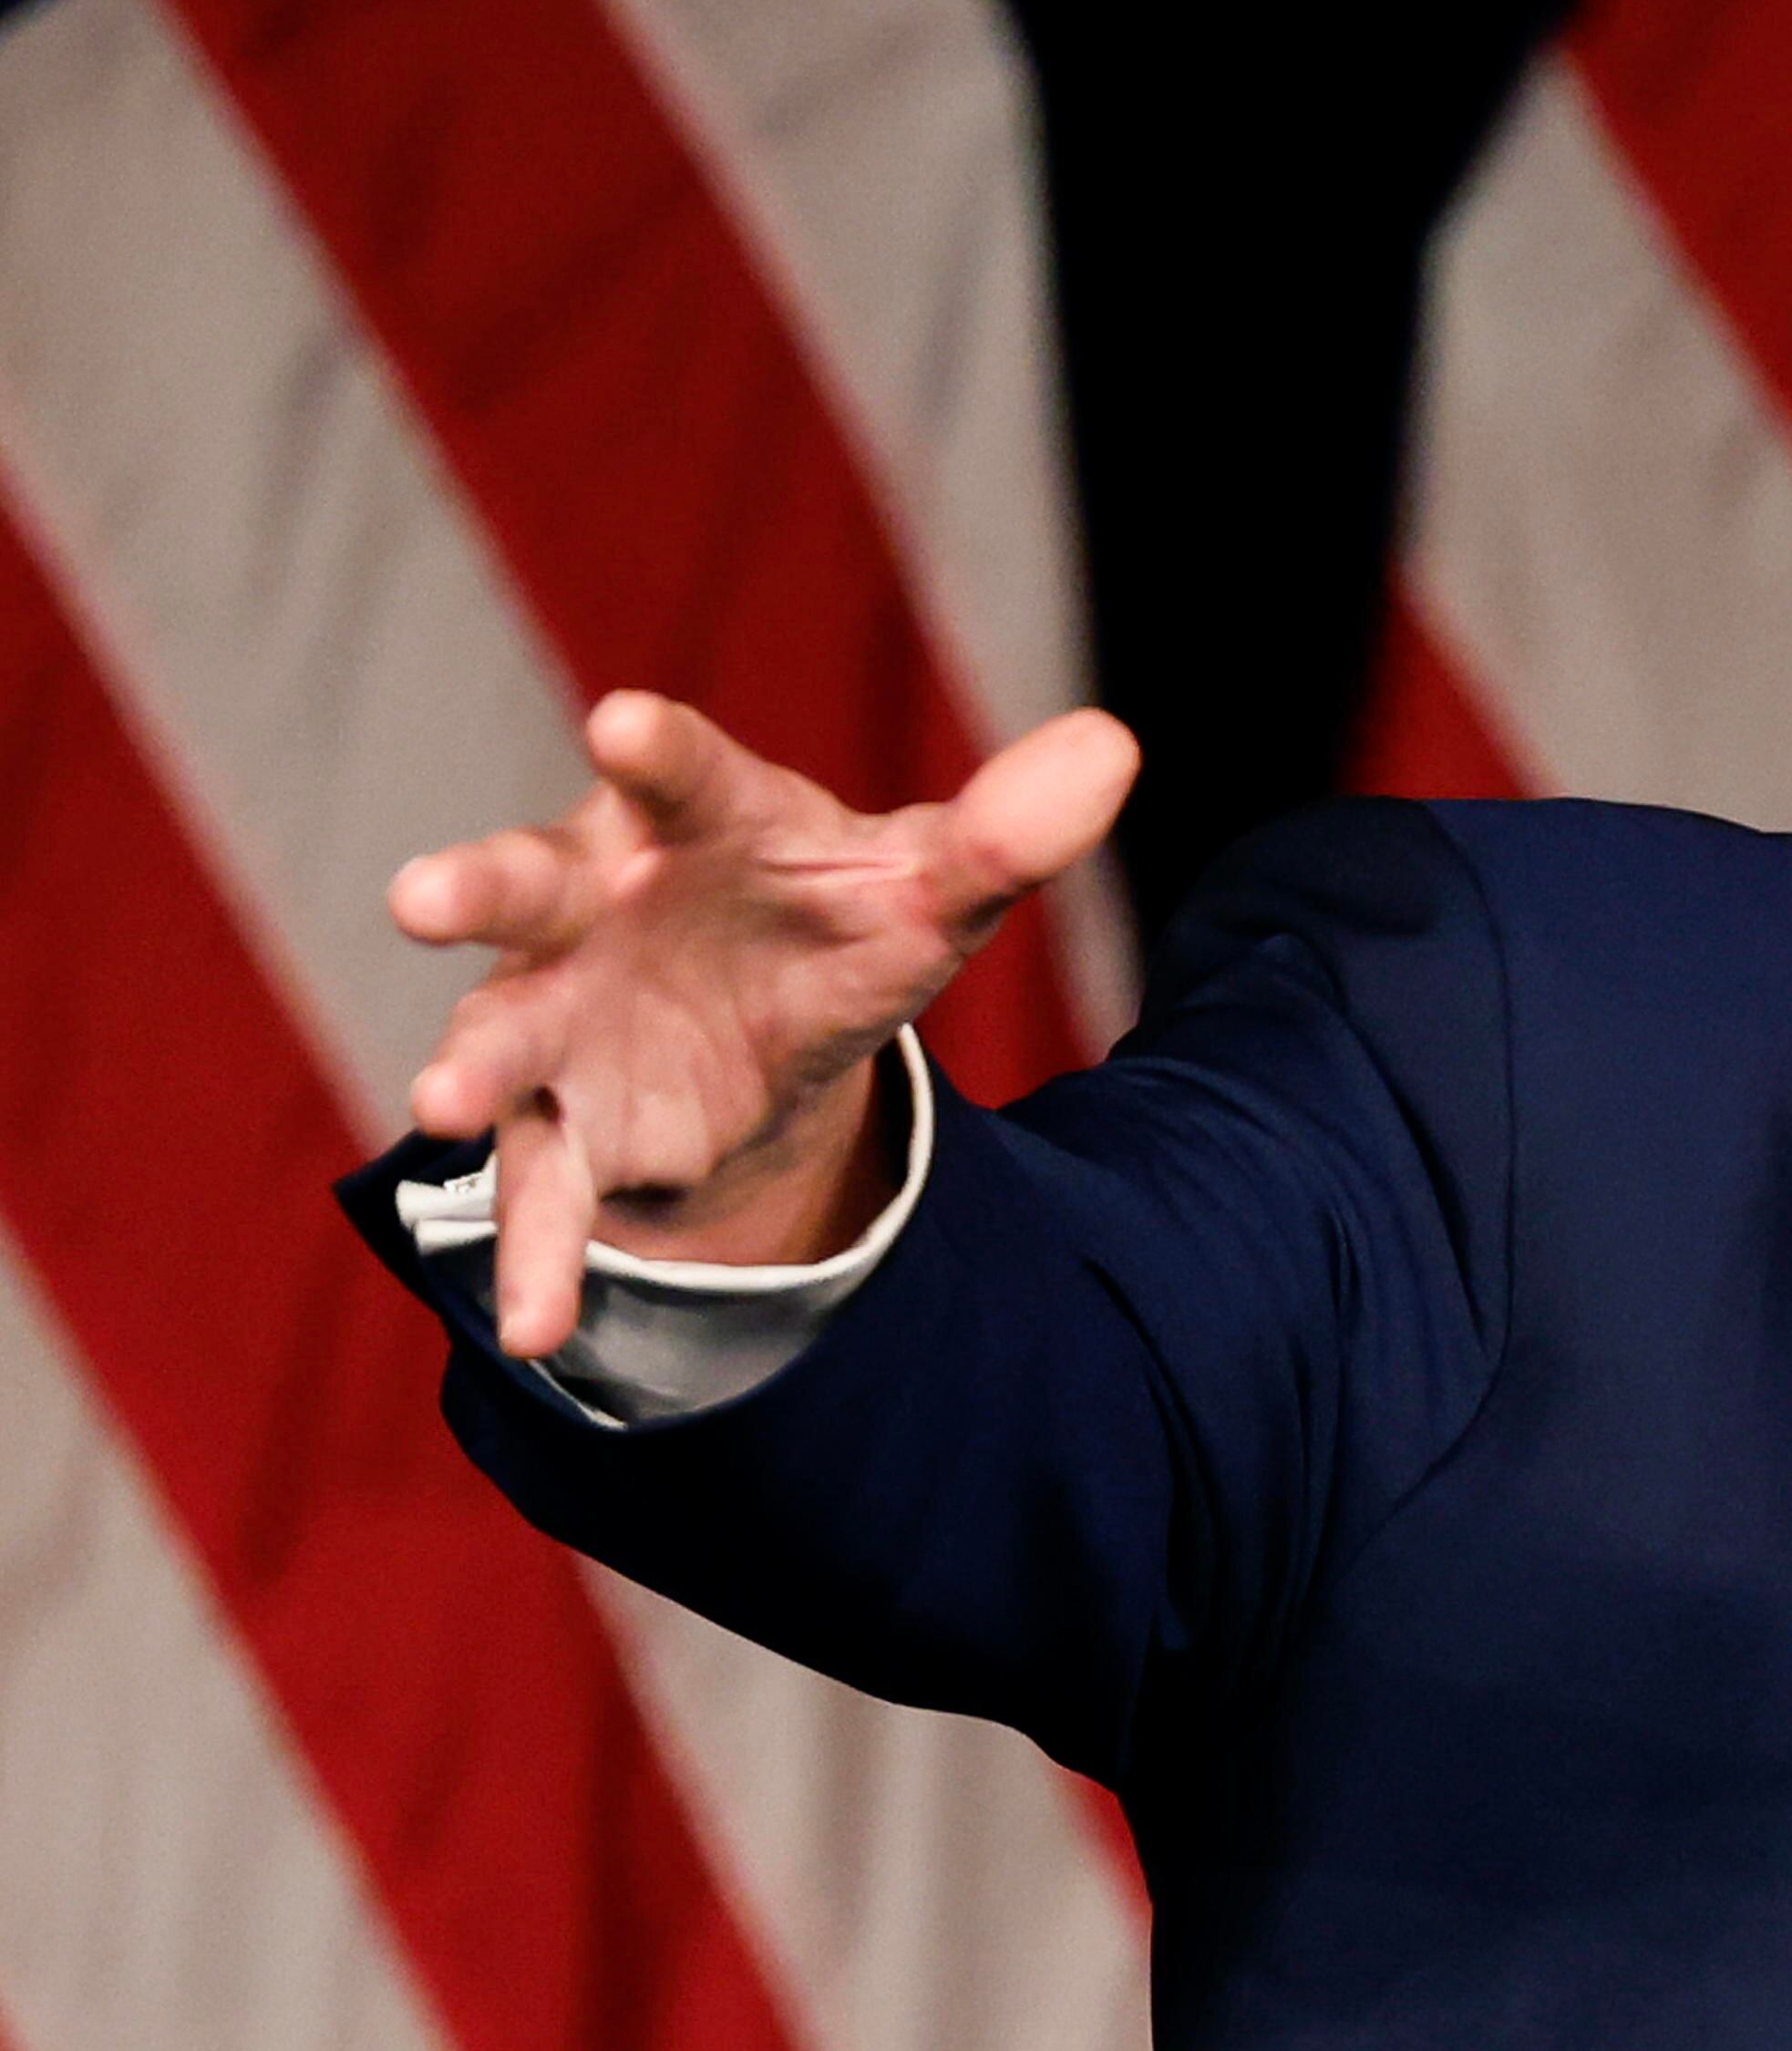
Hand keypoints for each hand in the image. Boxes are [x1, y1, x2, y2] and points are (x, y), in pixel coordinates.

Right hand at [390, 692, 1139, 1358]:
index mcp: (695, 818)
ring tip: (442, 1106)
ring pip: (504, 1037)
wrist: (774, 1025)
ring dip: (472, 1068)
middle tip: (420, 895)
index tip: (622, 724)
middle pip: (529, 885)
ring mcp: (560, 1012)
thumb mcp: (928, 888)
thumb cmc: (833, 913)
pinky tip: (539, 1326)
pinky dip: (539, 1259)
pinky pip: (544, 1192)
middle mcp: (596, 901)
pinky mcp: (564, 1123)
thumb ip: (1004, 836)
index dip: (656, 749)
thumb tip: (1112, 750)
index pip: (680, 773)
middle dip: (480, 886)